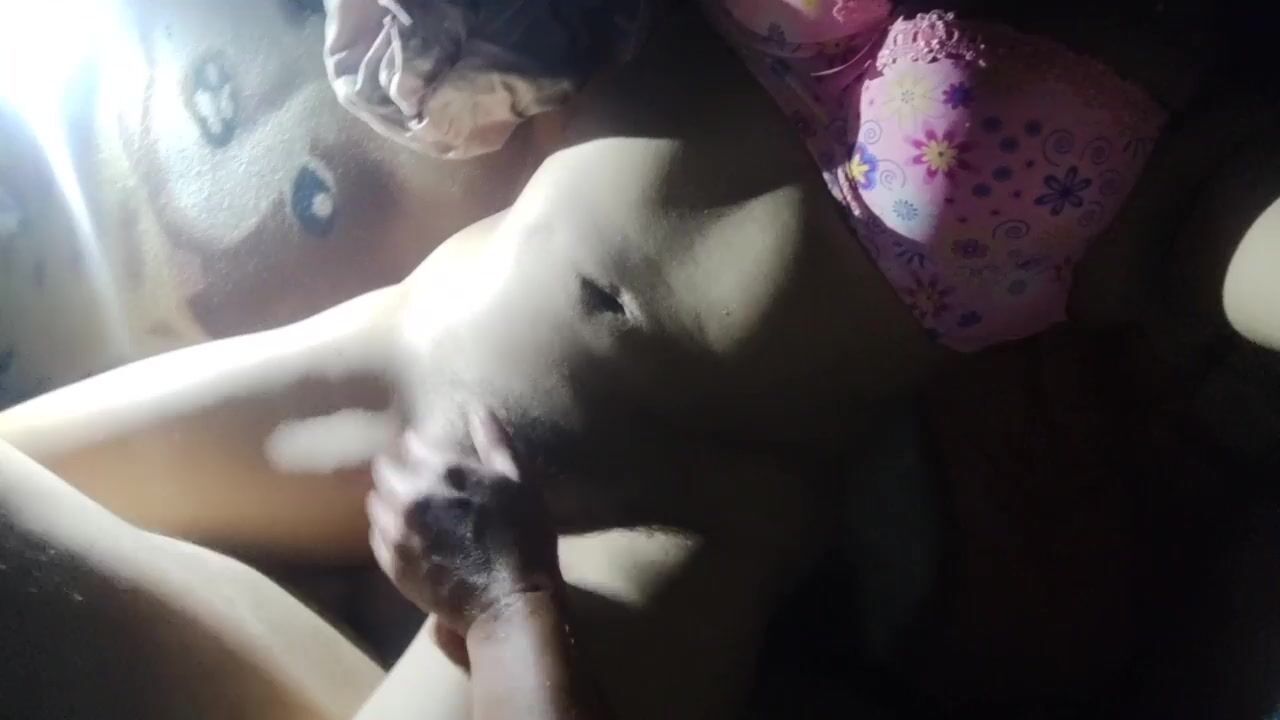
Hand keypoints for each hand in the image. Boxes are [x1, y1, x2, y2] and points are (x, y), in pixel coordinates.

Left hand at [367, 408, 559, 635]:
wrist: (510, 602)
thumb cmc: (524, 537)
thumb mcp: (519, 481)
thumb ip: (494, 442)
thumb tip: (477, 409)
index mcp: (441, 470)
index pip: (410, 443)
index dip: (419, 446)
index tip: (428, 453)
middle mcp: (410, 496)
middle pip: (385, 471)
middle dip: (399, 471)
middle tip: (419, 482)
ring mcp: (397, 533)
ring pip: (377, 504)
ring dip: (390, 501)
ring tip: (411, 511)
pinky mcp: (392, 565)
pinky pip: (377, 538)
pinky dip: (388, 532)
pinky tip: (409, 538)